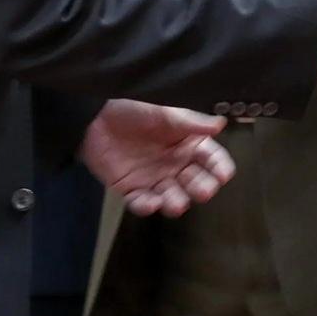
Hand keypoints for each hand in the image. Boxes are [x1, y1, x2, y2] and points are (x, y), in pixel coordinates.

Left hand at [79, 101, 233, 217]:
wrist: (93, 117)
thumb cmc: (131, 109)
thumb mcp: (163, 111)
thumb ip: (190, 121)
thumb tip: (220, 123)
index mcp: (188, 143)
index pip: (211, 158)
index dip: (219, 167)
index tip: (223, 175)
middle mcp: (175, 164)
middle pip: (197, 183)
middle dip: (202, 189)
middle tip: (202, 191)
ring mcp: (154, 179)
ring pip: (173, 198)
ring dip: (176, 203)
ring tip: (175, 203)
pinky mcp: (132, 189)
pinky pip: (142, 203)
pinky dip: (147, 207)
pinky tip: (150, 203)